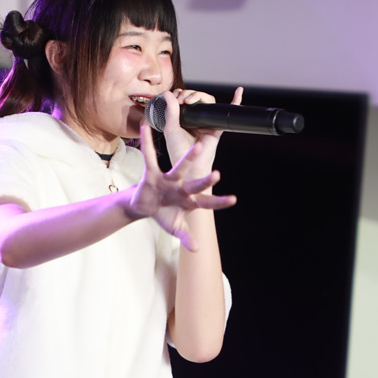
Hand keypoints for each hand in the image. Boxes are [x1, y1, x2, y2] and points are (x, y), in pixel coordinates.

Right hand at [128, 122, 235, 250]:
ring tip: (200, 146)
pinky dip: (147, 143)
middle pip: (196, 184)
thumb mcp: (174, 228)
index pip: (207, 201)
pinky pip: (149, 157)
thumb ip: (186, 237)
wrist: (143, 207)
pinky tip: (146, 127)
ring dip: (189, 158)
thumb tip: (197, 250)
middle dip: (206, 181)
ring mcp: (168, 179)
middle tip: (218, 174)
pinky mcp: (152, 174)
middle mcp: (181, 187)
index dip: (219, 202)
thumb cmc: (163, 213)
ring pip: (180, 168)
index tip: (233, 199)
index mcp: (189, 200)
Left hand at [159, 86, 244, 178]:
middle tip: (182, 100)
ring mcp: (207, 121)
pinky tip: (239, 91)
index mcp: (184, 117)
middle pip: (197, 96)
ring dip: (200, 94)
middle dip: (189, 93)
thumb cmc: (178, 150)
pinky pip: (227, 112)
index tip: (175, 97)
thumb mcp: (171, 128)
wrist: (189, 164)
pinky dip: (235, 100)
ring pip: (208, 100)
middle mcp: (196, 117)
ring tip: (190, 100)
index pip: (184, 98)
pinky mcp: (217, 126)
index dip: (180, 93)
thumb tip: (167, 93)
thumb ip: (171, 110)